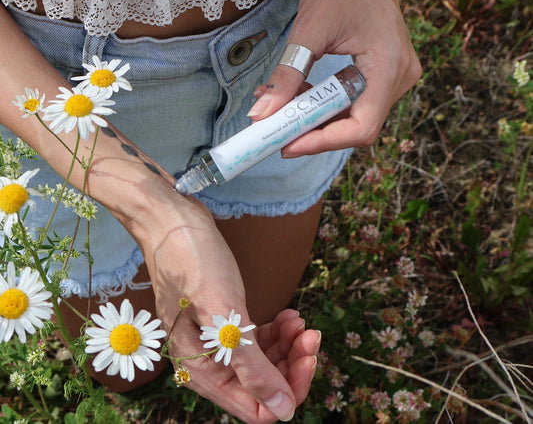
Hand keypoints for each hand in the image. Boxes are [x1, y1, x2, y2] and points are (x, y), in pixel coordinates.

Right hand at [131, 191, 318, 422]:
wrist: (172, 222)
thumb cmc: (192, 262)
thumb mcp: (224, 314)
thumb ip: (251, 365)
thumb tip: (282, 410)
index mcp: (202, 370)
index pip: (257, 407)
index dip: (288, 389)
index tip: (309, 358)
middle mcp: (208, 363)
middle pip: (262, 385)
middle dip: (292, 363)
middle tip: (310, 334)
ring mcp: (215, 342)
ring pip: (262, 362)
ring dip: (287, 345)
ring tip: (299, 321)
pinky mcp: (223, 322)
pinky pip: (256, 340)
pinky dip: (275, 331)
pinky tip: (288, 315)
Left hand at [248, 0, 421, 157]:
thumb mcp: (308, 30)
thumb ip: (287, 75)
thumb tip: (262, 114)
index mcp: (389, 65)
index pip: (361, 127)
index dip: (322, 142)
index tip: (288, 145)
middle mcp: (401, 76)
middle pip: (358, 126)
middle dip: (315, 132)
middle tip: (278, 132)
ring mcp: (397, 75)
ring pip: (356, 116)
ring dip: (318, 117)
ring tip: (283, 108)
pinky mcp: (386, 71)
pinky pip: (357, 100)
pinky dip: (327, 103)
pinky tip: (301, 94)